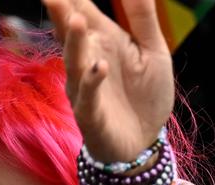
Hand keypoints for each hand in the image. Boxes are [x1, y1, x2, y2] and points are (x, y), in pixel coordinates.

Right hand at [44, 0, 173, 164]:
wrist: (144, 142)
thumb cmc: (146, 94)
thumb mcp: (153, 51)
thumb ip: (142, 17)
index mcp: (102, 38)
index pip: (81, 7)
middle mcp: (86, 58)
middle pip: (69, 30)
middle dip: (61, 11)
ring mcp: (84, 87)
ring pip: (74, 61)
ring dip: (75, 42)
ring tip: (78, 20)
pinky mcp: (90, 114)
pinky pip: (88, 96)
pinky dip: (92, 82)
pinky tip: (99, 67)